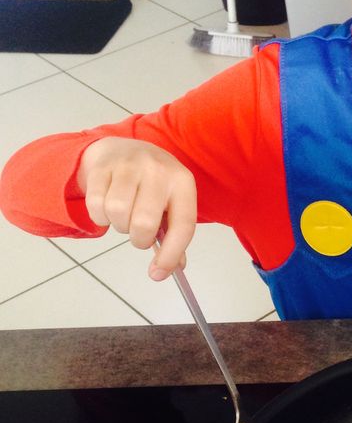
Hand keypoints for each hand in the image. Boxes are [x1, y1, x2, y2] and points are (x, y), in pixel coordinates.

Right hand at [77, 137, 196, 280]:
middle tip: (139, 236)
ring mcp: (129, 165)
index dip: (171, 254)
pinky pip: (96, 205)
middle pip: (144, 222)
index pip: (183, 224)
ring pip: (117, 213)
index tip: (158, 274)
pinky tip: (107, 209)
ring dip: (118, 226)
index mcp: (182, 181)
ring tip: (124, 218)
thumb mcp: (171, 201)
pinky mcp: (102, 167)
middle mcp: (157, 170)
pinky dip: (100, 217)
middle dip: (139, 239)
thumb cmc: (151, 183)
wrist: (121, 148)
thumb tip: (172, 268)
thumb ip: (174, 234)